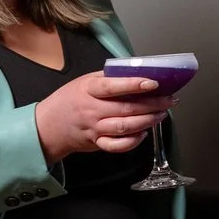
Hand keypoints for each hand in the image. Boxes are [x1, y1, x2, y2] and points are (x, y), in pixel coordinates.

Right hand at [33, 74, 174, 163]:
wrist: (48, 126)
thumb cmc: (70, 100)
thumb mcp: (85, 81)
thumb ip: (109, 77)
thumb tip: (137, 72)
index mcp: (89, 89)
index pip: (113, 86)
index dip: (134, 84)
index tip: (154, 82)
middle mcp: (92, 109)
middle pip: (127, 108)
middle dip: (152, 104)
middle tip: (169, 99)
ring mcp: (95, 128)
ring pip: (125, 127)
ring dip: (148, 121)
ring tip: (161, 114)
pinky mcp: (97, 143)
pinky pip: (118, 146)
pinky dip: (134, 141)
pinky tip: (144, 133)